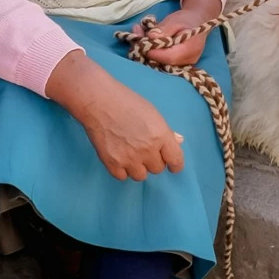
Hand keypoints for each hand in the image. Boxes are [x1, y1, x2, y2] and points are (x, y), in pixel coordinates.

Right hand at [45, 53, 184, 180]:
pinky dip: (122, 170)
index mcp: (160, 136)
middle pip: (157, 169)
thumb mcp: (152, 113)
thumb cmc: (127, 102)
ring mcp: (129, 159)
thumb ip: (165, 131)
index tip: (171, 164)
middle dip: (153, 161)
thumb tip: (178, 142)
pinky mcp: (112, 163)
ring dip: (138, 167)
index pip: (176, 160)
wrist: (99, 101)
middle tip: (144, 149)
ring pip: (141, 176)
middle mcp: (147, 150)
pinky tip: (119, 157)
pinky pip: (122, 177)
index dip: (175, 164)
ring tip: (130, 154)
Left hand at [132, 0, 222, 67]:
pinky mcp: (175, 65)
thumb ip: (164, 29)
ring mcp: (181, 65)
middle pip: (162, 61)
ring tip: (138, 31)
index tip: (140, 41)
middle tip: (136, 31)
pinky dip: (150, 51)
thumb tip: (151, 36)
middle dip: (146, 48)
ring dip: (145, 49)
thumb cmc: (187, 20)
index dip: (153, 51)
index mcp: (191, 49)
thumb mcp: (176, 20)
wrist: (197, 22)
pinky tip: (144, 39)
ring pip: (159, 62)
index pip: (169, 57)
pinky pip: (160, 61)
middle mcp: (187, 61)